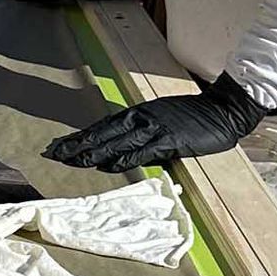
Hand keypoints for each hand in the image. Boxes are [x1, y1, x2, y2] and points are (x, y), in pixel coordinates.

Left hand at [46, 72, 265, 169]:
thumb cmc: (193, 116)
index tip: (59, 145)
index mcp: (139, 112)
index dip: (80, 135)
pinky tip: (109, 165)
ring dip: (94, 151)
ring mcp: (155, 128)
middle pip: (103, 132)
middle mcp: (142, 118)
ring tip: (73, 161)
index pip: (102, 125)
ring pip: (117, 141)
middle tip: (54, 153)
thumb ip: (142, 134)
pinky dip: (125, 158)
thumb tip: (122, 151)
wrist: (222, 109)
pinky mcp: (170, 139)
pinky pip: (143, 150)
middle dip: (77, 143)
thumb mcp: (162, 119)